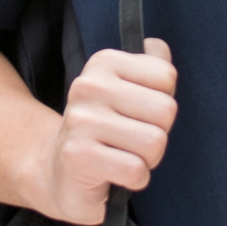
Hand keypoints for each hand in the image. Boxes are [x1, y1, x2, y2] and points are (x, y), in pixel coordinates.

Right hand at [24, 38, 175, 224]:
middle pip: (165, 109)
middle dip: (158, 134)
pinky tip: (115, 175)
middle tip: (131, 141)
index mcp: (103, 63)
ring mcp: (80, 120)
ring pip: (154, 142)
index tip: (137, 114)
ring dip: (147, 160)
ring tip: (122, 157)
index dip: (162, 103)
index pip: (166, 76)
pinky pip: (136, 170)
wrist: (60, 174)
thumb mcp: (127, 93)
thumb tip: (156, 45)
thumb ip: (149, 67)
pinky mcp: (78, 155)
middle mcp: (88, 86)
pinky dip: (135, 179)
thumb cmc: (105, 132)